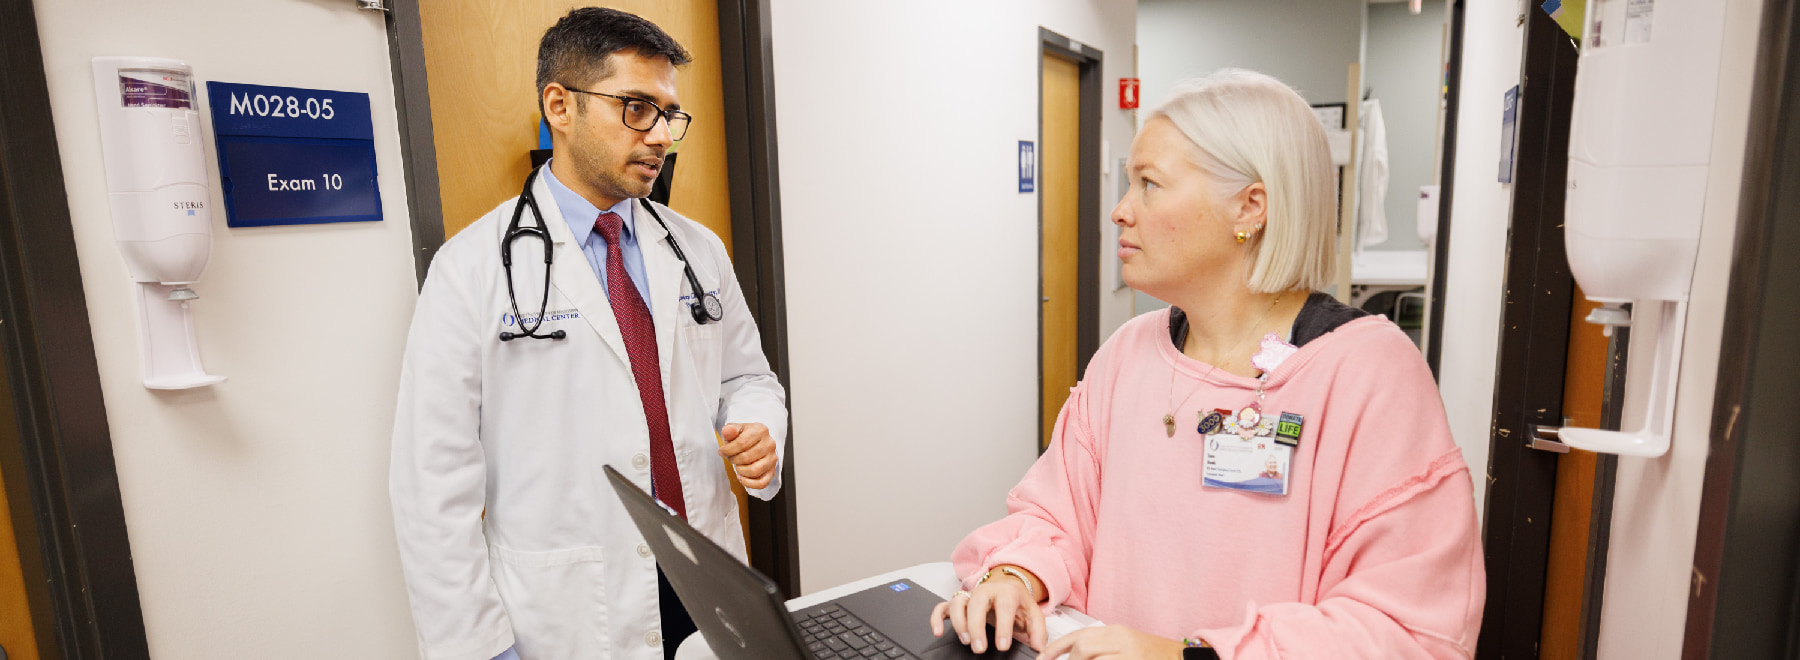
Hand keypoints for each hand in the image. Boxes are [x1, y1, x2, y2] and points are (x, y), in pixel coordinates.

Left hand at [718, 423, 776, 488]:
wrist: (756, 441)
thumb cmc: (744, 436)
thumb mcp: (736, 429)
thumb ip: (730, 430)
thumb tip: (727, 431)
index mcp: (760, 430)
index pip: (741, 443)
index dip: (728, 450)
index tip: (722, 452)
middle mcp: (769, 444)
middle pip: (747, 458)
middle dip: (733, 460)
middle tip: (730, 458)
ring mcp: (772, 459)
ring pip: (755, 471)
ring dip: (741, 471)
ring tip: (737, 466)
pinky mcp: (772, 471)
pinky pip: (762, 483)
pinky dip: (749, 483)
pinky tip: (742, 477)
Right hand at [928, 571, 1046, 653]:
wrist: (1007, 585)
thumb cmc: (1017, 602)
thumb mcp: (1033, 613)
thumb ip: (1037, 631)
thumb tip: (1039, 647)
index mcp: (1006, 593)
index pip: (1004, 607)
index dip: (1003, 627)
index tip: (1002, 646)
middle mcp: (986, 591)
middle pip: (977, 603)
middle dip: (976, 626)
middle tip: (979, 648)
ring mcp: (970, 595)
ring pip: (957, 602)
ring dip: (958, 621)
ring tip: (964, 640)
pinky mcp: (958, 601)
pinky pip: (942, 606)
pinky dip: (937, 618)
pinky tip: (938, 632)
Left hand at [1038, 625, 1186, 659]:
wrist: (1181, 657)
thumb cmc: (1153, 655)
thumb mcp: (1125, 646)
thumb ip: (1101, 649)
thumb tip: (1076, 657)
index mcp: (1116, 632)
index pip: (1078, 635)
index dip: (1055, 649)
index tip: (1043, 659)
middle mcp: (1121, 639)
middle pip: (1083, 647)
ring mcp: (1128, 653)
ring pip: (1092, 656)